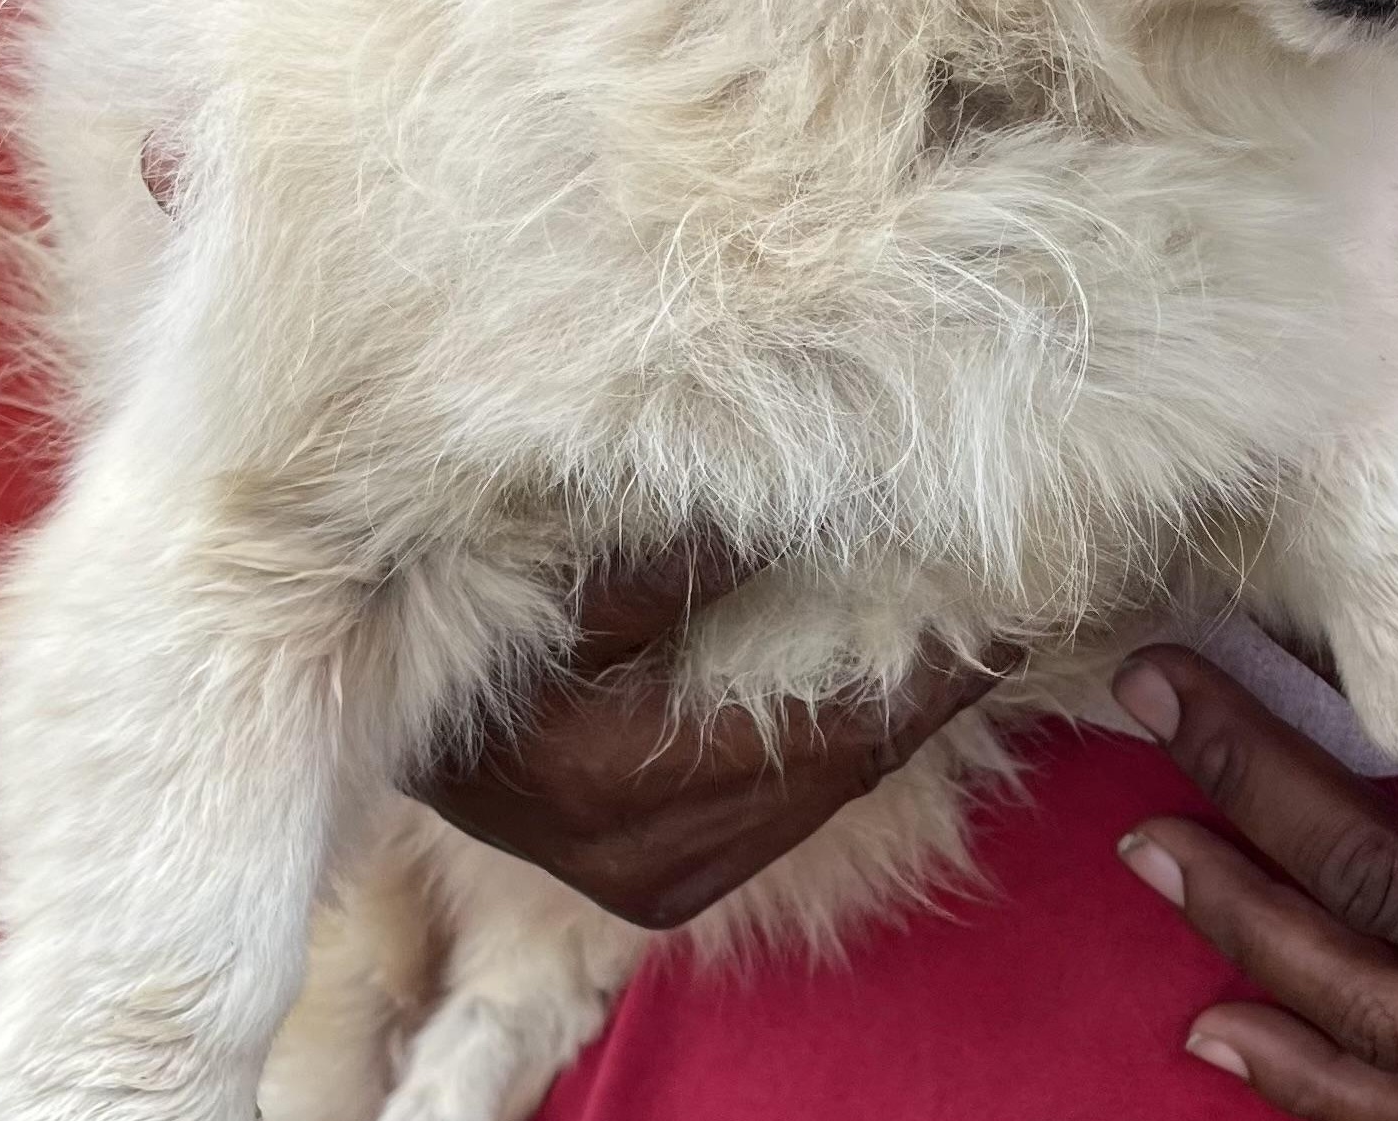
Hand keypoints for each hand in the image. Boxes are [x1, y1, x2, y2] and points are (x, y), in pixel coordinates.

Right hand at [414, 544, 1012, 930]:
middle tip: (1013, 617)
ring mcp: (654, 885)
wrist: (384, 714)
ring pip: (823, 802)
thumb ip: (665, 563)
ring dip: (896, 724)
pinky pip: (786, 813)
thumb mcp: (553, 583)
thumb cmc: (467, 632)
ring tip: (965, 643)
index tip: (1005, 608)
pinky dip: (843, 748)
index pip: (822, 730)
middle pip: (839, 775)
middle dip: (930, 697)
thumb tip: (797, 510)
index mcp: (614, 783)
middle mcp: (644, 860)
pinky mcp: (658, 886)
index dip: (923, 673)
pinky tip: (884, 688)